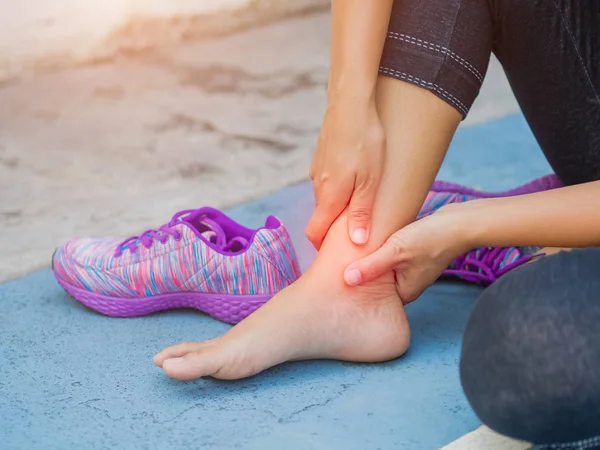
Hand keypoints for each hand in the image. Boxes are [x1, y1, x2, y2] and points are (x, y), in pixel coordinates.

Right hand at [306, 99, 384, 249]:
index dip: (323, 246)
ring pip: (326, 196)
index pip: (315, 233)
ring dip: (339, 203)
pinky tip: (357, 174)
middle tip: (358, 228)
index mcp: (330, 197)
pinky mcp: (322, 156)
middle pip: (321, 216)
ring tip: (363, 199)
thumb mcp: (370, 181)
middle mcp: (319, 186)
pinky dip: (338, 184)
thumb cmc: (365, 142)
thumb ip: (362, 213)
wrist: (350, 103)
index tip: (337, 252)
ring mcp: (318, 170)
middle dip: (334, 226)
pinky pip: (328, 179)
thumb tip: (358, 242)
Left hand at [343, 204, 470, 302]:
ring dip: (372, 260)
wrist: (460, 223)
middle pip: (379, 283)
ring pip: (385, 268)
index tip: (337, 282)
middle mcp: (409, 283)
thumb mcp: (396, 252)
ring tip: (350, 252)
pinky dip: (383, 251)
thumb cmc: (431, 239)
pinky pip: (393, 257)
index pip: (375, 298)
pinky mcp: (416, 254)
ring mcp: (414, 269)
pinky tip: (371, 240)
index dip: (357, 290)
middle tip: (339, 266)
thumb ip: (372, 266)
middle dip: (363, 274)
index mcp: (405, 292)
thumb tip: (347, 280)